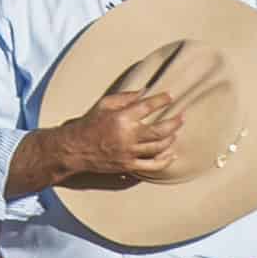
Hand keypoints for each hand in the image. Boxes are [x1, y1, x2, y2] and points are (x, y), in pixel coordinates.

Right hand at [30, 60, 202, 190]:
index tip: (169, 96)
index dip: (162, 100)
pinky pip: (153, 165)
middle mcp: (128, 136)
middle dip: (175, 122)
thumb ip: (125, 97)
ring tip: (176, 132)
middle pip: (160, 130)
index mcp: (122, 118)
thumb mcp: (104, 104)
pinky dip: (165, 160)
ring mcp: (129, 153)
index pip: (148, 107)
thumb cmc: (89, 123)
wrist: (74, 149)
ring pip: (159, 147)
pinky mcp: (128, 166)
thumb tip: (145, 91)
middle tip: (182, 117)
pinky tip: (172, 154)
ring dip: (171, 138)